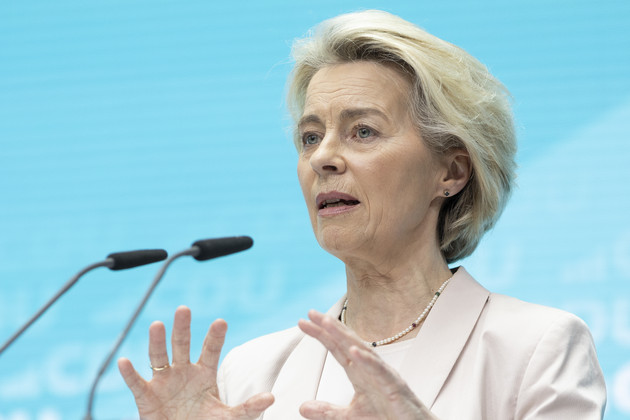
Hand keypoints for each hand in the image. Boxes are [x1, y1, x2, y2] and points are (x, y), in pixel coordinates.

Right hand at [118, 306, 273, 419]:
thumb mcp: (229, 417)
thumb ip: (248, 407)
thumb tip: (271, 397)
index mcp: (204, 372)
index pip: (211, 350)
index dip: (215, 337)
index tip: (221, 322)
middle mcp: (183, 371)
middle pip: (182, 344)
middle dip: (183, 328)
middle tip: (184, 309)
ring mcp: (163, 381)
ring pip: (158, 357)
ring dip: (157, 342)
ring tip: (157, 325)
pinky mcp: (146, 397)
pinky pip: (136, 383)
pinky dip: (129, 373)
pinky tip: (124, 361)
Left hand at [298, 310, 436, 419]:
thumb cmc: (389, 419)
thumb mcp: (351, 416)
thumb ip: (328, 411)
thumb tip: (302, 407)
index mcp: (360, 373)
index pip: (336, 349)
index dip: (321, 335)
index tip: (303, 322)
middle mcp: (371, 369)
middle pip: (347, 343)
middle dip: (330, 327)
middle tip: (311, 313)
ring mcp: (384, 376)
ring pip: (363, 351)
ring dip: (345, 336)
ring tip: (328, 323)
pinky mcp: (396, 388)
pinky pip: (381, 372)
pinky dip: (367, 361)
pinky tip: (354, 351)